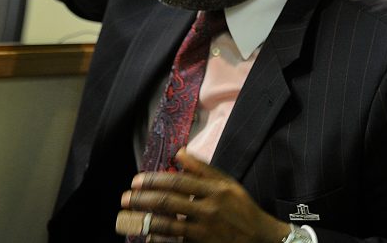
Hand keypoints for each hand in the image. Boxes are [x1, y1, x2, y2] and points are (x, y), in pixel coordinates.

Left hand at [116, 149, 288, 242]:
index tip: (136, 181)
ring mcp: (206, 232)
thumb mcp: (227, 184)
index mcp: (215, 190)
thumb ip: (203, 168)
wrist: (261, 239)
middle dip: (143, 200)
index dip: (155, 180)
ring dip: (146, 221)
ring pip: (170, 226)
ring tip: (128, 218)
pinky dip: (161, 241)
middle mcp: (210, 210)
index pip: (179, 182)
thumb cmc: (242, 208)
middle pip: (169, 203)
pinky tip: (147, 238)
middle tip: (124, 198)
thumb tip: (179, 152)